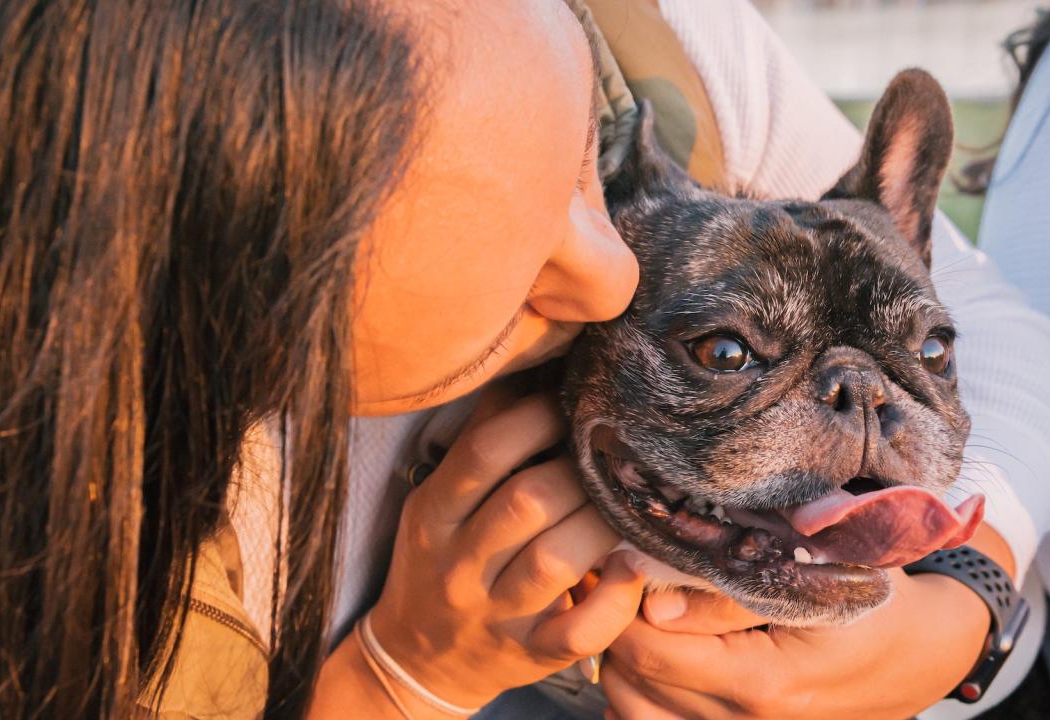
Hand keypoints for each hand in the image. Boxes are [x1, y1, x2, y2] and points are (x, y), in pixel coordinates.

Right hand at [367, 384, 645, 709]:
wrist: (418, 657)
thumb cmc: (441, 559)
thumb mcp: (439, 499)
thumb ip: (482, 441)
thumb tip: (537, 366)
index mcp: (434, 512)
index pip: (484, 451)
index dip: (537, 417)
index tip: (572, 404)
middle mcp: (459, 563)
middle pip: (527, 501)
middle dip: (580, 471)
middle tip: (612, 455)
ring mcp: (495, 613)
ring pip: (557, 561)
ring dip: (602, 524)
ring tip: (628, 503)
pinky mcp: (530, 654)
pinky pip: (579, 631)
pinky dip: (615, 600)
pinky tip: (631, 568)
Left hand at [602, 568, 990, 719]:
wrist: (922, 652)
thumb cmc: (869, 599)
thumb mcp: (813, 577)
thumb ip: (730, 592)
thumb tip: (655, 605)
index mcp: (763, 685)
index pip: (647, 652)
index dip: (620, 605)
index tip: (620, 565)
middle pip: (632, 687)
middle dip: (615, 633)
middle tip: (621, 587)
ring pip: (639, 715)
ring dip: (625, 668)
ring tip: (637, 620)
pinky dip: (646, 697)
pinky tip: (659, 659)